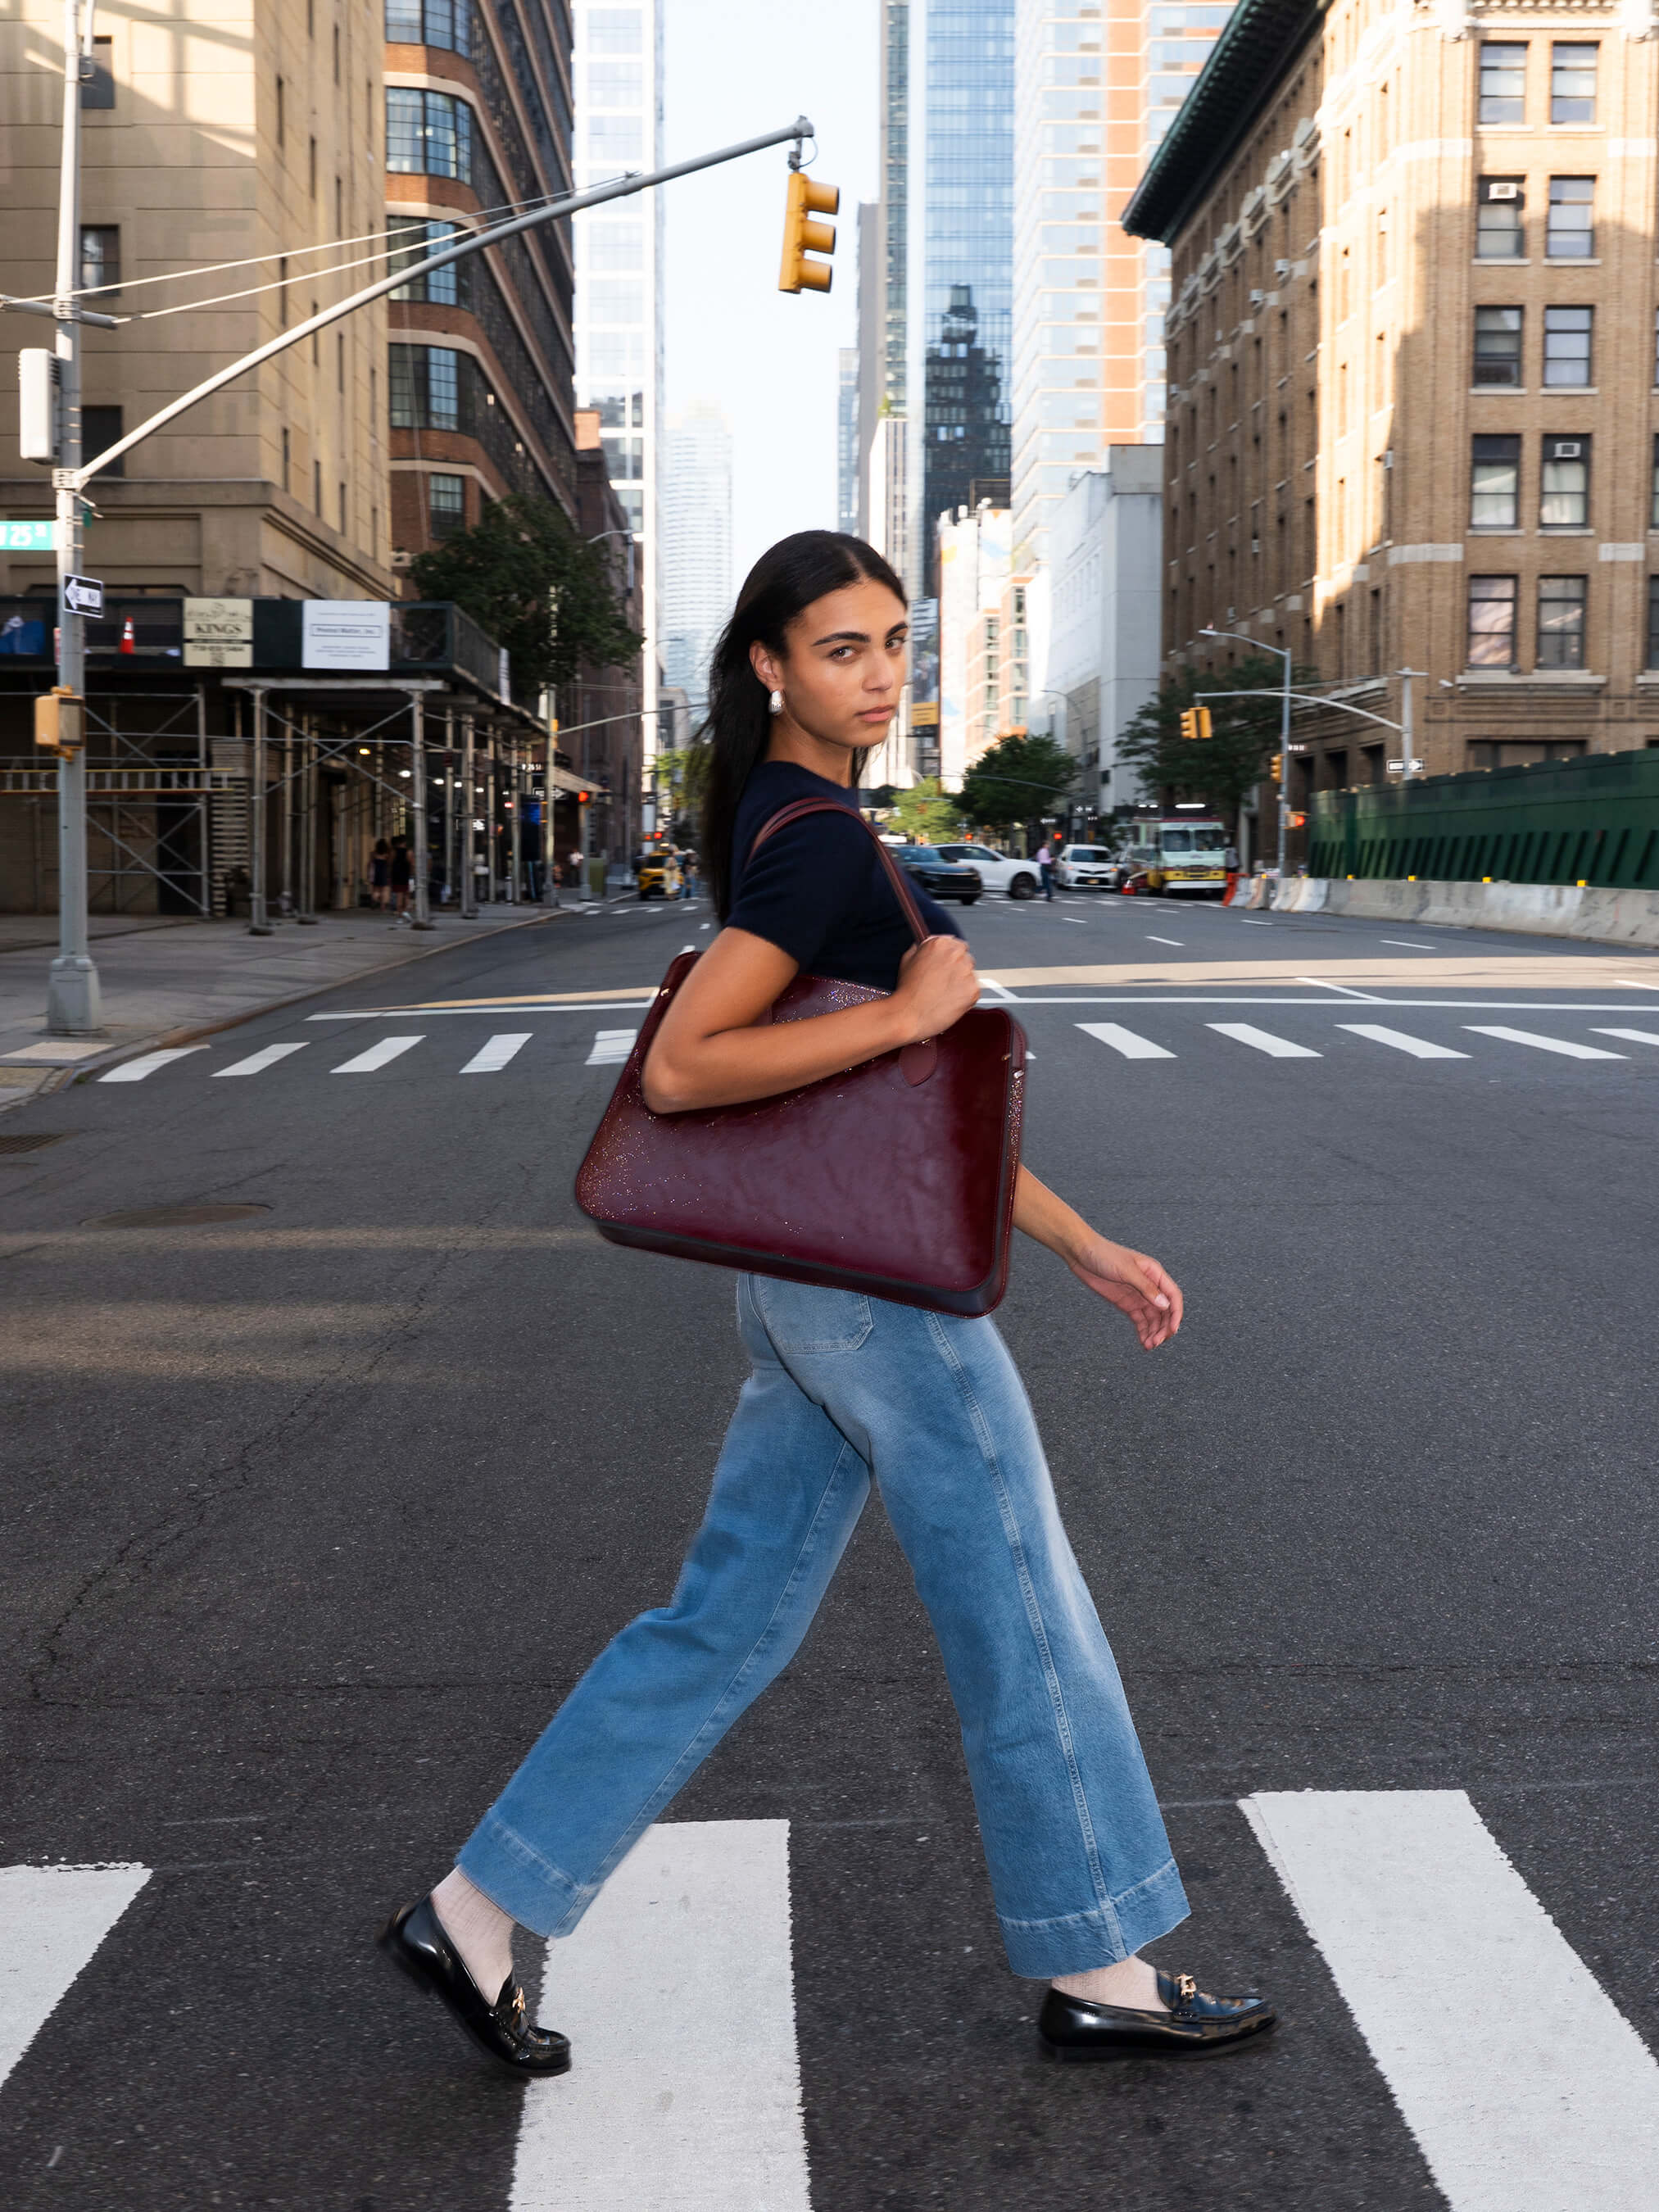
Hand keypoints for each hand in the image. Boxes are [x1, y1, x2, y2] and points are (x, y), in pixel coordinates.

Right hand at [892, 935, 979, 1042]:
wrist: (909, 1015)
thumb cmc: (907, 991)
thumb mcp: (908, 959)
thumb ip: (922, 948)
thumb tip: (928, 945)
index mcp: (940, 944)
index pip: (957, 944)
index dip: (951, 957)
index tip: (947, 965)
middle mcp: (956, 954)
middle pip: (966, 958)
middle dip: (957, 969)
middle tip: (943, 982)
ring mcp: (966, 972)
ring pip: (970, 975)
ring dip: (961, 982)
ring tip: (943, 994)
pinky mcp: (973, 990)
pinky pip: (973, 991)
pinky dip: (964, 997)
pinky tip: (949, 1001)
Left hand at [1064, 1232, 1182, 1349]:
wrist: (1081, 1253)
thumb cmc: (1105, 1255)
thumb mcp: (1126, 1270)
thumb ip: (1146, 1287)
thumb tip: (1165, 1305)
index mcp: (1155, 1273)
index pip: (1173, 1296)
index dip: (1176, 1313)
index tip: (1173, 1329)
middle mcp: (1150, 1286)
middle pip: (1165, 1311)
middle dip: (1164, 1328)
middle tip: (1157, 1342)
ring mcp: (1138, 1296)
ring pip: (1153, 1318)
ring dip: (1154, 1333)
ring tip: (1149, 1345)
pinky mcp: (1126, 1304)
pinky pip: (1140, 1320)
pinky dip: (1143, 1332)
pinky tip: (1143, 1342)